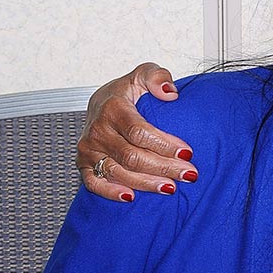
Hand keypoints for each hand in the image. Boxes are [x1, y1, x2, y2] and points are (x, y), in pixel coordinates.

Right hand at [77, 62, 195, 200]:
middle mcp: (98, 130)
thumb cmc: (126, 92)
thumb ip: (157, 77)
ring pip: (118, 172)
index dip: (164, 144)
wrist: (100, 103)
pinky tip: (131, 197)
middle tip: (188, 174)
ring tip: (171, 187)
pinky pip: (93, 183)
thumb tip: (169, 93)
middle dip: (163, 167)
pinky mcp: (83, 163)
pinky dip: (111, 192)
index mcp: (113, 108)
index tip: (188, 152)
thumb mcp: (144, 74)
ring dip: (146, 183)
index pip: (140, 132)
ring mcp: (89, 149)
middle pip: (132, 156)